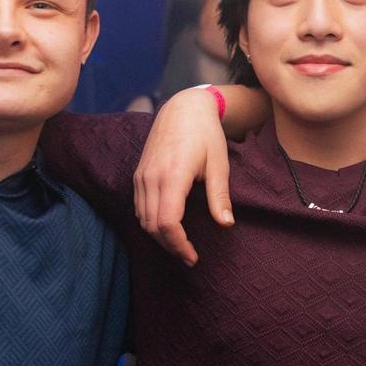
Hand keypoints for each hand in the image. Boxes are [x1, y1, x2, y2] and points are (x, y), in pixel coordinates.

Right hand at [131, 87, 234, 265]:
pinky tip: (168, 227)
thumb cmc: (205, 134)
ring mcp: (141, 176)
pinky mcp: (138, 174)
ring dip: (159, 236)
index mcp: (172, 175)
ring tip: (180, 245)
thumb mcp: (219, 164)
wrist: (183, 109)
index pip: (167, 222)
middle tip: (189, 256)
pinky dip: (150, 222)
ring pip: (142, 219)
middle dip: (170, 245)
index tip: (193, 256)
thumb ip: (220, 196)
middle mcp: (151, 177)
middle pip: (152, 226)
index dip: (179, 244)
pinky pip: (139, 207)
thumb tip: (226, 224)